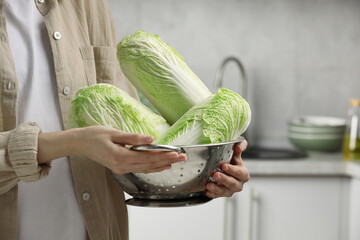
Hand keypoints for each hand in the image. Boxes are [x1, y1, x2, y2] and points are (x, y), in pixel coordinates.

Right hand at [38, 126, 185, 173]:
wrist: (79, 144)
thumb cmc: (94, 135)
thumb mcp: (113, 133)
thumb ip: (133, 138)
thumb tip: (151, 139)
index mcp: (120, 156)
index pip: (148, 157)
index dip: (164, 155)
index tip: (176, 153)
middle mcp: (122, 166)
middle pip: (149, 165)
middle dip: (167, 161)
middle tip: (182, 158)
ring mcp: (121, 169)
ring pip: (145, 169)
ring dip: (161, 165)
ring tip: (175, 162)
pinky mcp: (120, 168)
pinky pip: (139, 169)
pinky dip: (151, 168)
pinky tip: (160, 166)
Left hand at [205, 140, 249, 197]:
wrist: (226, 171)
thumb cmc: (232, 163)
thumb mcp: (236, 154)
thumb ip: (239, 147)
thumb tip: (239, 145)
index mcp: (243, 174)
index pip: (240, 173)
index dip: (232, 170)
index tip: (224, 166)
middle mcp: (238, 184)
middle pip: (233, 184)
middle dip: (223, 179)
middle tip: (215, 174)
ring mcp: (230, 190)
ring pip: (225, 191)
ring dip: (216, 188)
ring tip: (209, 184)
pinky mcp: (222, 194)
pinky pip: (217, 196)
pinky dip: (212, 194)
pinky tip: (207, 191)